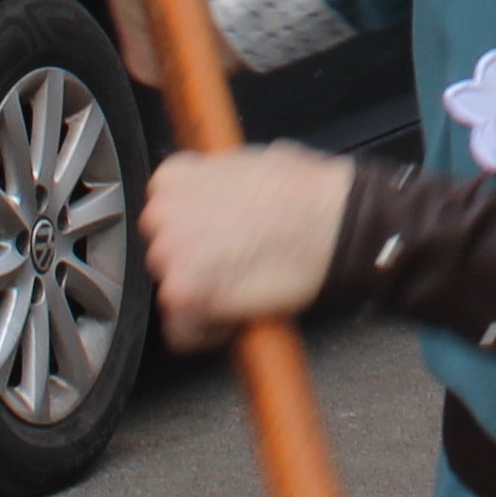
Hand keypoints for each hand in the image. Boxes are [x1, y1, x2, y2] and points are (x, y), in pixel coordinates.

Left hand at [145, 143, 352, 345]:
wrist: (333, 222)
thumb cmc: (306, 193)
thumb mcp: (250, 163)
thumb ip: (216, 184)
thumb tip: (217, 198)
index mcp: (175, 177)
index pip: (164, 217)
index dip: (194, 235)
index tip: (215, 245)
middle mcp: (162, 211)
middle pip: (164, 255)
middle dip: (196, 265)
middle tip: (233, 267)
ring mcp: (168, 252)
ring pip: (172, 291)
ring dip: (203, 297)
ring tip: (241, 288)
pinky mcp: (182, 293)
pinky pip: (181, 331)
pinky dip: (208, 333)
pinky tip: (236, 314)